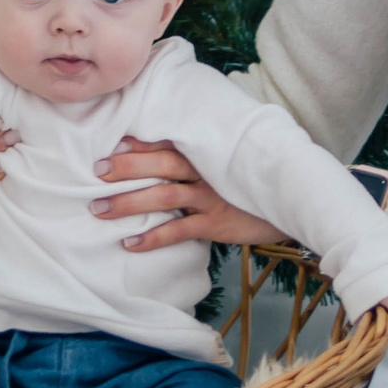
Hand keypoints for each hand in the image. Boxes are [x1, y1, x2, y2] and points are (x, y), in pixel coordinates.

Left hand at [95, 138, 288, 251]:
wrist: (290, 203)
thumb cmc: (251, 182)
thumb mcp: (228, 163)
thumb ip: (202, 156)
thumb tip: (166, 151)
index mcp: (207, 154)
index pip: (169, 144)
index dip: (140, 144)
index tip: (113, 143)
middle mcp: (206, 172)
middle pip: (161, 165)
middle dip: (127, 168)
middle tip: (97, 172)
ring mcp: (211, 198)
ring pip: (164, 197)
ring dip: (129, 202)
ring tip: (100, 209)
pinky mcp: (217, 224)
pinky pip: (179, 231)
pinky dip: (153, 237)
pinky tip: (129, 243)